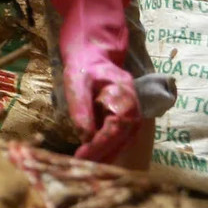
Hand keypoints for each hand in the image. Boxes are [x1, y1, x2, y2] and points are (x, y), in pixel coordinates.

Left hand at [48, 0, 139, 162]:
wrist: (91, 36)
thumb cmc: (84, 54)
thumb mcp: (76, 78)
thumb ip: (82, 106)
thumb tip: (85, 134)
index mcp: (124, 95)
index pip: (116, 129)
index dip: (100, 147)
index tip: (81, 159)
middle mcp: (131, 103)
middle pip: (122, 138)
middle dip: (104, 156)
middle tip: (82, 170)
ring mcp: (128, 106)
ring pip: (122, 137)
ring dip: (106, 153)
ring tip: (87, 167)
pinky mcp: (120, 108)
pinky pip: (117, 131)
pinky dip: (106, 144)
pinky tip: (92, 154)